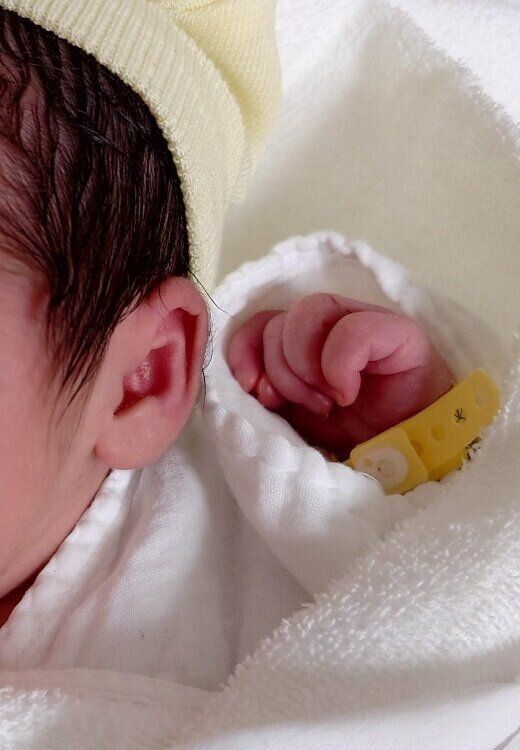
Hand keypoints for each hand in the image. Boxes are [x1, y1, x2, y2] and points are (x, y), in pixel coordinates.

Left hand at [227, 294, 452, 458]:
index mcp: (302, 347)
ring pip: (308, 311)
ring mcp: (362, 323)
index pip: (260, 324)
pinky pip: (352, 328)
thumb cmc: (355, 440)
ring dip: (306, 367)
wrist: (414, 460)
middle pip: (279, 321)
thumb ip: (270, 396)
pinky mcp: (395, 331)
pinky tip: (348, 394)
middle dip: (281, 372)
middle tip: (309, 407)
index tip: (250, 388)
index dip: (245, 350)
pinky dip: (340, 365)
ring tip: (328, 404)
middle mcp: (328, 329)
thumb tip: (245, 382)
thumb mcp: (298, 421)